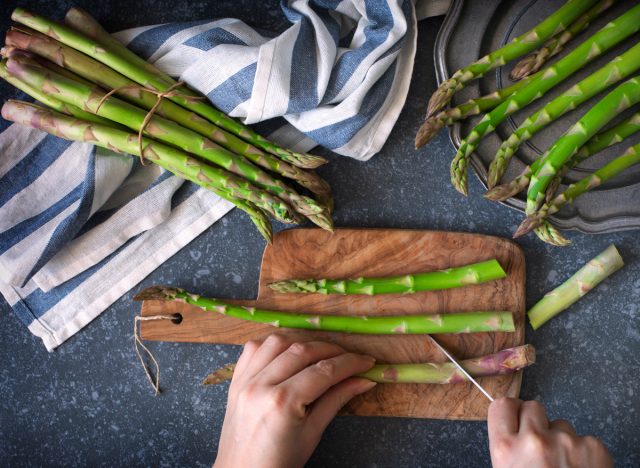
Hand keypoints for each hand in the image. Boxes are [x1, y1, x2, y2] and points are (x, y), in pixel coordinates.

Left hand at [214, 335, 376, 467]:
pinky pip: (254, 348)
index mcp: (282, 403)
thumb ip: (336, 400)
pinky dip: (274, 344)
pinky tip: (289, 351)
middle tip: (350, 357)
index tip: (367, 361)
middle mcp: (260, 385)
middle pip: (302, 351)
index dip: (350, 363)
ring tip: (322, 352)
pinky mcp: (235, 379)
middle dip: (331, 350)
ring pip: (277, 341)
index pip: (323, 371)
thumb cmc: (279, 462)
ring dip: (303, 341)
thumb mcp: (313, 433)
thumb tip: (364, 380)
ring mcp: (244, 380)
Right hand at [488, 397, 611, 467]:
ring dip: (561, 439)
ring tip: (563, 466)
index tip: (516, 417)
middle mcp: (533, 440)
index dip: (511, 411)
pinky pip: (585, 439)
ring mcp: (565, 442)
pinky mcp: (593, 447)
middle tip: (541, 444)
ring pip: (561, 424)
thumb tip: (511, 430)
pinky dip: (585, 453)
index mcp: (505, 449)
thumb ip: (507, 450)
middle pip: (532, 407)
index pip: (501, 405)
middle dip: (537, 422)